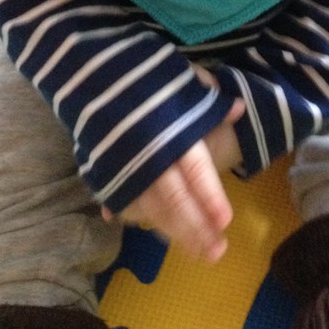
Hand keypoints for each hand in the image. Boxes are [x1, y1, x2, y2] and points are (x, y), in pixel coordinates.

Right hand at [101, 90, 244, 262]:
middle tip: (217, 253)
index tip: (226, 221)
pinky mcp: (106, 173)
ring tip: (197, 252)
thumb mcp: (181, 80)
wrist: (90, 74)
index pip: (194, 170)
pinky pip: (126, 204)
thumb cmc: (145, 76)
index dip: (210, 196)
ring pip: (152, 208)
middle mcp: (148, 154)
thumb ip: (208, 99)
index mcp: (171, 131)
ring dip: (174, 233)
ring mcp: (124, 167)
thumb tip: (238, 109)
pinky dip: (143, 220)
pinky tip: (159, 233)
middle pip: (175, 199)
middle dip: (196, 229)